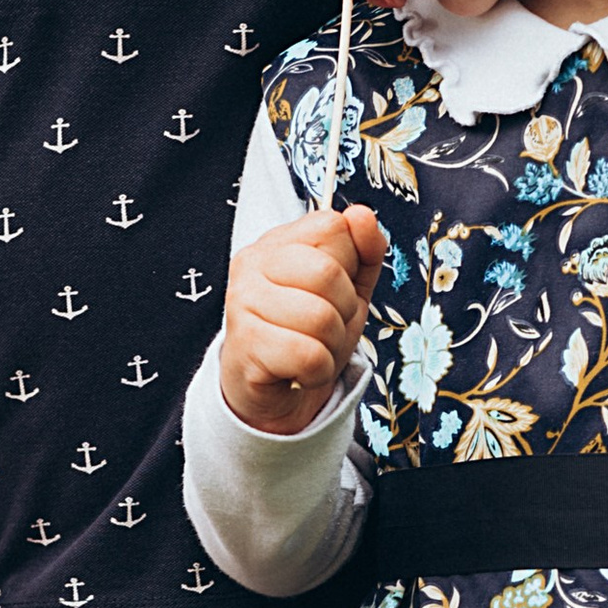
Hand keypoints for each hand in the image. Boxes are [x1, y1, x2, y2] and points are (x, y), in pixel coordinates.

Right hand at [220, 205, 385, 433]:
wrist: (272, 390)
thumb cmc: (307, 333)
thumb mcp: (348, 290)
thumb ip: (364, 252)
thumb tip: (362, 216)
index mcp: (278, 242)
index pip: (332, 227)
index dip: (349, 264)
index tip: (333, 291)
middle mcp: (253, 264)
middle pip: (329, 272)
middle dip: (344, 310)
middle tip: (325, 328)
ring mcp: (243, 303)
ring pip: (322, 318)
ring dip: (331, 345)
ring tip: (312, 349)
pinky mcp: (245, 344)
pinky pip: (309, 355)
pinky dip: (318, 371)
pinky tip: (300, 371)